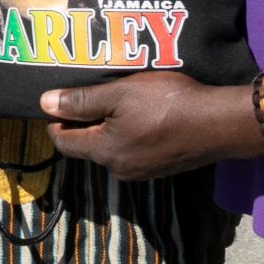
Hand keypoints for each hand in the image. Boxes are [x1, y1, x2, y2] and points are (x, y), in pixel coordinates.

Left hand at [40, 72, 260, 180]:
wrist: (219, 123)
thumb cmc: (167, 103)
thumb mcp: (120, 93)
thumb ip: (81, 101)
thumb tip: (44, 104)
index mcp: (104, 152)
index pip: (64, 142)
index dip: (55, 121)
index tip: (57, 100)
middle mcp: (120, 169)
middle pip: (88, 146)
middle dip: (84, 121)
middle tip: (90, 91)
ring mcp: (143, 171)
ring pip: (111, 148)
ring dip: (108, 127)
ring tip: (117, 98)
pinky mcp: (161, 167)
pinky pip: (133, 150)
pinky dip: (129, 133)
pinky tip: (142, 113)